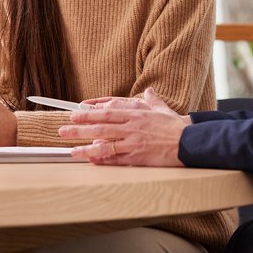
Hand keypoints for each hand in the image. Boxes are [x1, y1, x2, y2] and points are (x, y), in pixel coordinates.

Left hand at [62, 89, 188, 165]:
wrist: (189, 142)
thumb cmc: (176, 127)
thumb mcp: (163, 109)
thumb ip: (152, 100)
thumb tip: (148, 91)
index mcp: (135, 115)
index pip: (106, 113)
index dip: (88, 114)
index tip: (74, 115)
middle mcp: (131, 128)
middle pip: (100, 128)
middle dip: (79, 130)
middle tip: (63, 131)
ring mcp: (133, 143)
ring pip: (104, 145)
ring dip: (85, 148)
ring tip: (71, 150)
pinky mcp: (137, 157)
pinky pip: (115, 159)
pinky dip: (101, 160)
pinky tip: (90, 161)